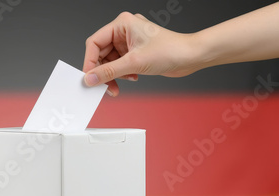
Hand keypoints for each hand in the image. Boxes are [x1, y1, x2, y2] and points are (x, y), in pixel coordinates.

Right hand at [83, 12, 199, 95]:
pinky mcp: (135, 52)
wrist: (191, 56)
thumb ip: (108, 72)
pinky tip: (132, 77)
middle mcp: (124, 31)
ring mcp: (130, 42)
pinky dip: (122, 74)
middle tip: (104, 86)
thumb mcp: (134, 63)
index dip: (90, 62)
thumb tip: (90, 78)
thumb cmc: (171, 50)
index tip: (89, 77)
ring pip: (110, 61)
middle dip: (103, 72)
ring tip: (118, 85)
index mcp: (122, 24)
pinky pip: (119, 65)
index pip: (94, 43)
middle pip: (101, 54)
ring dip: (113, 75)